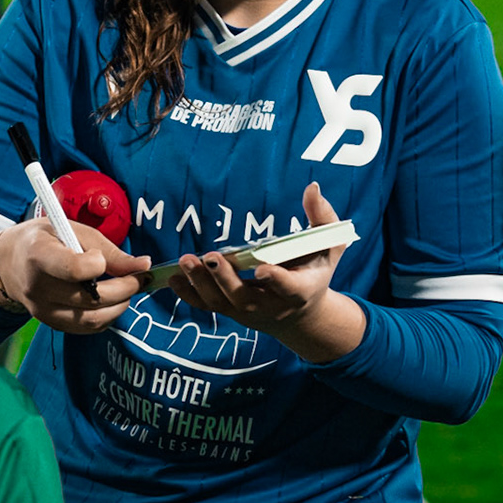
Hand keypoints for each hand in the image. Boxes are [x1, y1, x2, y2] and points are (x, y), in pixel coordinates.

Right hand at [0, 218, 150, 335]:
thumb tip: (142, 265)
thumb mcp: (72, 230)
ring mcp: (43, 310)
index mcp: (39, 255)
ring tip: (128, 288)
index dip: (97, 264)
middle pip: (90, 298)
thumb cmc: (45, 240)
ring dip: (120, 305)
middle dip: (124, 288)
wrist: (11, 263)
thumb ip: (107, 249)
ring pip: (92, 319)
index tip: (102, 258)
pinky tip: (112, 300)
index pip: (72, 268)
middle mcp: (37, 287)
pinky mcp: (51, 323)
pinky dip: (107, 316)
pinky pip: (87, 328)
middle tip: (139, 276)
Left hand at [168, 182, 365, 363]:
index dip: (275, 279)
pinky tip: (174, 278)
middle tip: (210, 257)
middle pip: (245, 298)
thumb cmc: (315, 271)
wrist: (302, 315)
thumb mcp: (329, 246)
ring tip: (185, 261)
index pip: (288, 287)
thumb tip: (312, 186)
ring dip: (201, 284)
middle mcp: (272, 305)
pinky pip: (207, 306)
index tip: (261, 269)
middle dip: (226, 279)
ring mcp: (248, 312)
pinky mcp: (231, 312)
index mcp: (300, 290)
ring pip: (222, 303)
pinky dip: (189, 294)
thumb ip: (323, 218)